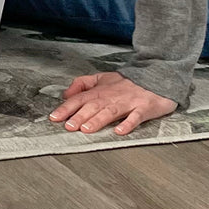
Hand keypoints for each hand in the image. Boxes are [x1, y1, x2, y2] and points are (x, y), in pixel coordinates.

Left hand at [48, 71, 176, 135]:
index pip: (79, 99)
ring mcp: (128, 103)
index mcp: (100, 91)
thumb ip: (82, 84)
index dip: (66, 108)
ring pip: (110, 112)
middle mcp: (111, 97)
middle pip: (92, 106)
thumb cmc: (126, 82)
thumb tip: (66, 94)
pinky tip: (119, 131)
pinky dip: (127, 124)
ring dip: (98, 120)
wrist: (154, 77)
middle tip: (68, 126)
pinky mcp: (143, 109)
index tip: (54, 117)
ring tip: (86, 129)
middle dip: (79, 116)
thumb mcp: (102, 78)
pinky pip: (135, 117)